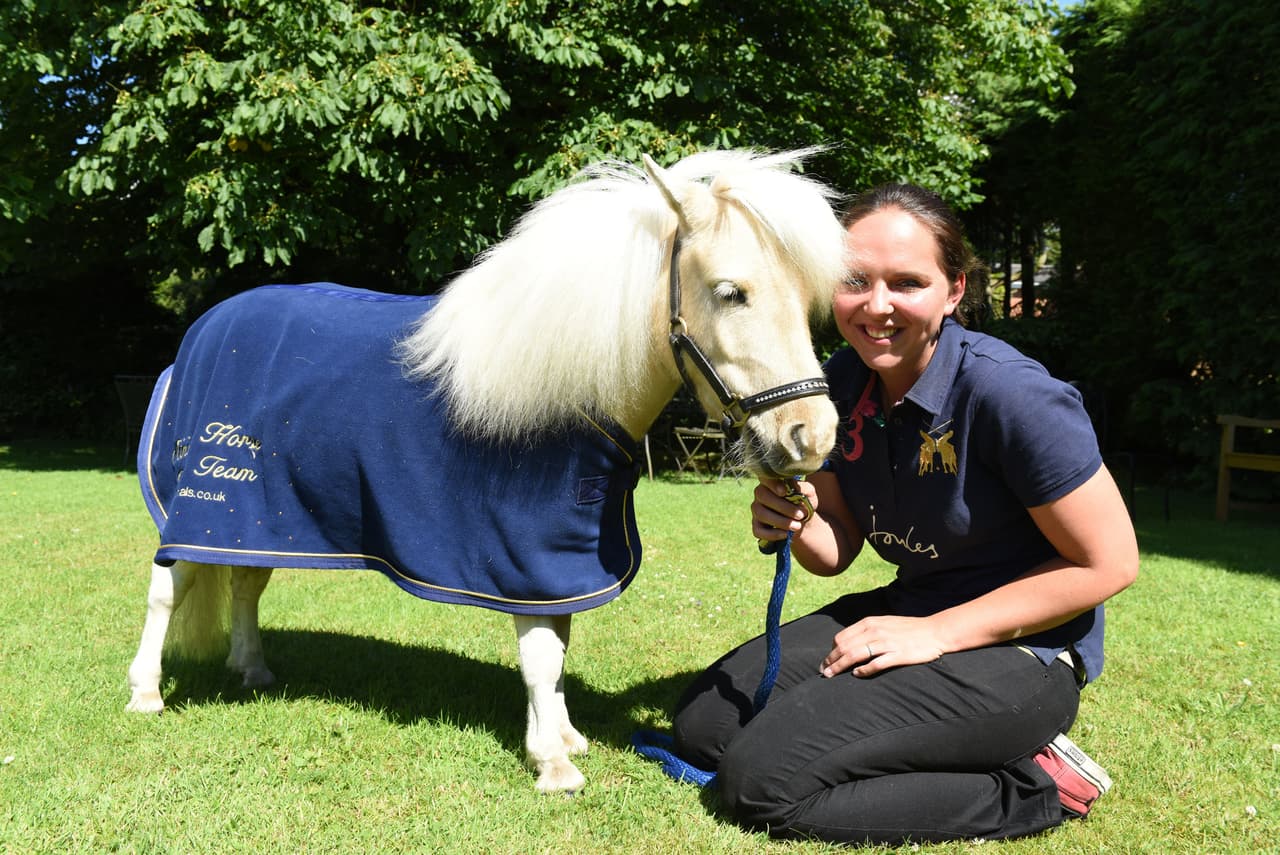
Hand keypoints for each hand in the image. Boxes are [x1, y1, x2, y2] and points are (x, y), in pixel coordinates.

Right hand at [751, 478, 817, 546]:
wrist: (802, 520)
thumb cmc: (804, 503)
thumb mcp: (809, 494)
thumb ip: (804, 488)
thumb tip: (794, 488)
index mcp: (772, 482)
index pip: (766, 477)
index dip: (773, 484)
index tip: (784, 492)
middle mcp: (760, 493)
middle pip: (763, 496)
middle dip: (784, 507)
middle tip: (801, 515)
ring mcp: (757, 510)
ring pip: (761, 514)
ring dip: (781, 521)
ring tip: (797, 526)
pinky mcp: (756, 526)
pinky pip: (758, 531)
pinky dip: (772, 534)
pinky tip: (786, 534)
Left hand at [820, 615, 946, 677]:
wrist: (935, 631)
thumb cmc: (908, 629)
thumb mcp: (884, 623)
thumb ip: (867, 631)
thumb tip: (849, 644)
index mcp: (870, 623)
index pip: (841, 637)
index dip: (831, 650)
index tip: (827, 660)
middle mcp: (875, 631)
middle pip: (844, 647)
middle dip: (831, 660)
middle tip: (823, 671)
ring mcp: (886, 643)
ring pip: (854, 655)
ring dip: (839, 666)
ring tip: (830, 675)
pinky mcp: (897, 655)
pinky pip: (875, 664)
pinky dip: (863, 670)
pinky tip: (856, 675)